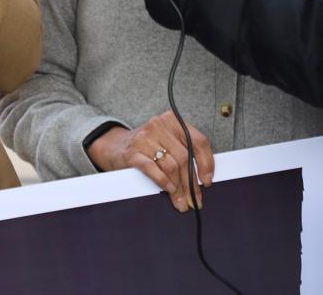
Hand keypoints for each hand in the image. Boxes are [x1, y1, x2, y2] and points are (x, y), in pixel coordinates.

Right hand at [87, 111, 214, 211]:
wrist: (115, 146)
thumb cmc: (147, 146)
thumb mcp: (167, 141)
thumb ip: (184, 151)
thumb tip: (202, 180)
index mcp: (172, 120)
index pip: (198, 141)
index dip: (206, 163)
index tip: (207, 180)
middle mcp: (159, 125)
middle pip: (185, 158)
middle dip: (192, 183)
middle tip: (195, 199)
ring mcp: (144, 138)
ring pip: (171, 166)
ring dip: (179, 188)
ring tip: (181, 201)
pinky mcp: (133, 153)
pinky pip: (153, 170)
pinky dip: (164, 182)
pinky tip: (169, 190)